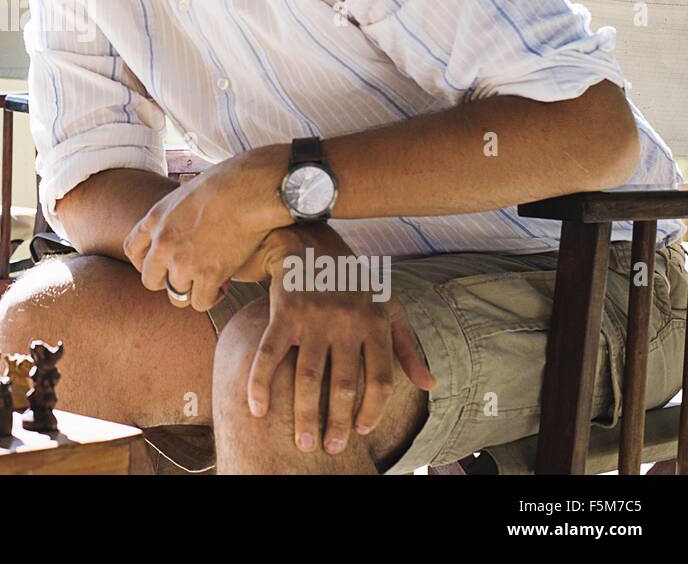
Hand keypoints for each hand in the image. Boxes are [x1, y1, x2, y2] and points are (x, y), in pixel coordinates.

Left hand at [123, 145, 288, 311]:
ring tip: (211, 280)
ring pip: (176, 295)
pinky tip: (224, 284)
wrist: (248, 190)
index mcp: (156, 218)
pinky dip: (213, 297)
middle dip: (168, 282)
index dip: (145, 263)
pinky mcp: (208, 275)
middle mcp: (163, 243)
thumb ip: (178, 212)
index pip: (133, 250)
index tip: (162, 265)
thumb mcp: (188, 191)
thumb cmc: (227, 182)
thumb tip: (185, 211)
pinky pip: (201, 302)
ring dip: (193, 290)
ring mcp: (184, 261)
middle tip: (189, 276)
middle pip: (150, 280)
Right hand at [247, 224, 435, 455]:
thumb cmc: (351, 279)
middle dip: (337, 423)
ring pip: (309, 378)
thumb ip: (406, 345)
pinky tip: (257, 409)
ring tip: (302, 442)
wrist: (309, 240)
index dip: (373, 410)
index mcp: (375, 323)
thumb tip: (430, 385)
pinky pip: (270, 355)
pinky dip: (260, 384)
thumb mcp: (387, 305)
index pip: (381, 379)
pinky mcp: (284, 312)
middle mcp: (347, 322)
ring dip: (305, 415)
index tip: (362, 430)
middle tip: (329, 448)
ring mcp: (314, 318)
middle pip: (345, 385)